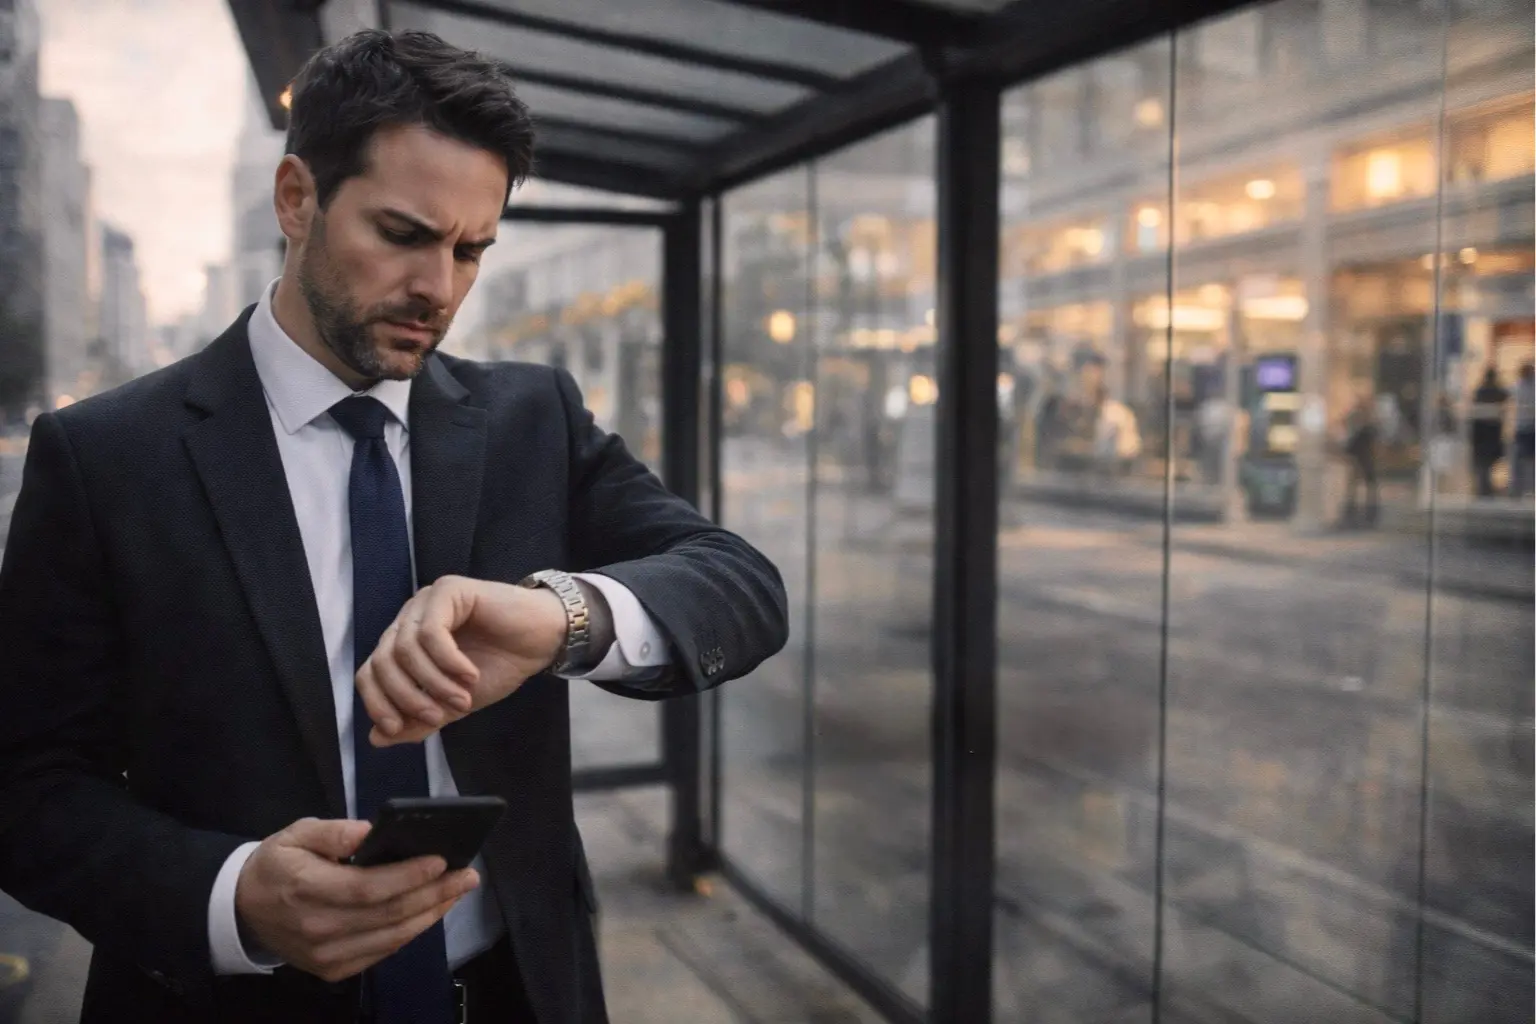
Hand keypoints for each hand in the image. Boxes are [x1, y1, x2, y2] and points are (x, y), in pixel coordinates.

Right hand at [233, 818, 478, 982]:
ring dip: (431, 914)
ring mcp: (326, 955)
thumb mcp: (296, 833)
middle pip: (388, 914)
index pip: (367, 888)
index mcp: (306, 889)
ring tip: (458, 892)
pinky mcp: (333, 970)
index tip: (441, 860)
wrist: (243, 909)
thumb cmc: (277, 863)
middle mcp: (318, 928)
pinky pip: (382, 952)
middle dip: (434, 894)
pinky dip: (410, 932)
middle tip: (467, 875)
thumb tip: (370, 831)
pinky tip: (430, 912)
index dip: (408, 876)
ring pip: (391, 937)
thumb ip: (333, 832)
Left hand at [356, 575, 567, 746]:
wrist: (542, 641)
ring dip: (433, 682)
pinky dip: (448, 661)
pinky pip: (431, 632)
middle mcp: (409, 619)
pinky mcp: (448, 590)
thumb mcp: (454, 704)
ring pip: (405, 648)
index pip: (370, 672)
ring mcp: (426, 602)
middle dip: (407, 697)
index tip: (396, 729)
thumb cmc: (500, 666)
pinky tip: (470, 675)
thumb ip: (418, 719)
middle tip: (438, 717)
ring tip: (462, 699)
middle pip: (382, 661)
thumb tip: (375, 739)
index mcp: (404, 643)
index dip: (377, 703)